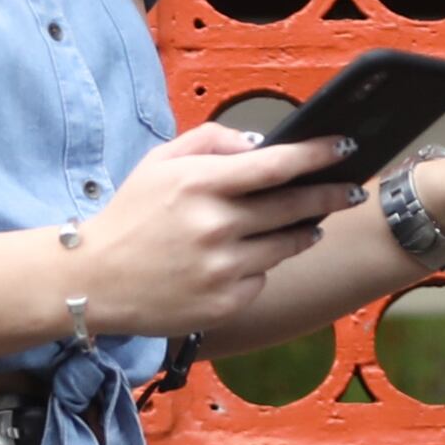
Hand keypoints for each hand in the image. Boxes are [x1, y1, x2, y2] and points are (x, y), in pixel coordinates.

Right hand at [75, 121, 352, 338]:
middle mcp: (215, 226)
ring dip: (305, 231)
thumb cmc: (131, 216)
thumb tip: (260, 144)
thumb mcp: (160, 162)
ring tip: (310, 222)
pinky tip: (245, 258)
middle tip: (350, 190)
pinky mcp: (225, 303)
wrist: (94, 280)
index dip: (317, 155)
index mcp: (199, 184)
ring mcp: (222, 269)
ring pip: (287, 246)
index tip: (345, 146)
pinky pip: (262, 277)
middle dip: (330, 195)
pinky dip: (261, 265)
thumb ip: (210, 141)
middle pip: (295, 207)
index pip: (275, 165)